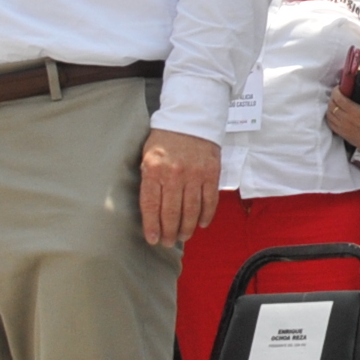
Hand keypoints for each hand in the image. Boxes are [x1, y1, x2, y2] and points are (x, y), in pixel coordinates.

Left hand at [140, 127, 221, 245]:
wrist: (191, 117)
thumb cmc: (166, 139)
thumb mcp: (148, 156)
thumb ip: (149, 181)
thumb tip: (150, 211)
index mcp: (154, 169)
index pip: (151, 206)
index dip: (151, 226)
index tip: (152, 239)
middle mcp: (174, 174)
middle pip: (171, 213)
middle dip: (169, 233)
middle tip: (168, 242)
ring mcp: (194, 174)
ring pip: (191, 211)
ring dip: (187, 228)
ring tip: (183, 236)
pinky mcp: (211, 173)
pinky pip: (209, 201)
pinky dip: (206, 216)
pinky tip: (201, 223)